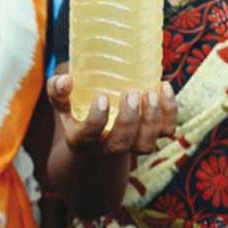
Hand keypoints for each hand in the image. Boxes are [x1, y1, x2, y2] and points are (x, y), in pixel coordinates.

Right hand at [47, 74, 176, 156]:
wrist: (97, 140)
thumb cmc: (76, 114)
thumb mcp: (61, 104)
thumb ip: (57, 89)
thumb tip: (67, 79)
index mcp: (82, 139)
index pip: (89, 135)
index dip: (97, 119)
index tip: (101, 97)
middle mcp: (107, 147)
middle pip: (121, 143)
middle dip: (129, 120)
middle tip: (131, 93)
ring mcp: (131, 146)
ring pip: (146, 145)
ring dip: (151, 119)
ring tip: (150, 93)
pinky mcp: (150, 137)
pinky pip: (166, 132)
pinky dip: (170, 112)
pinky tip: (164, 88)